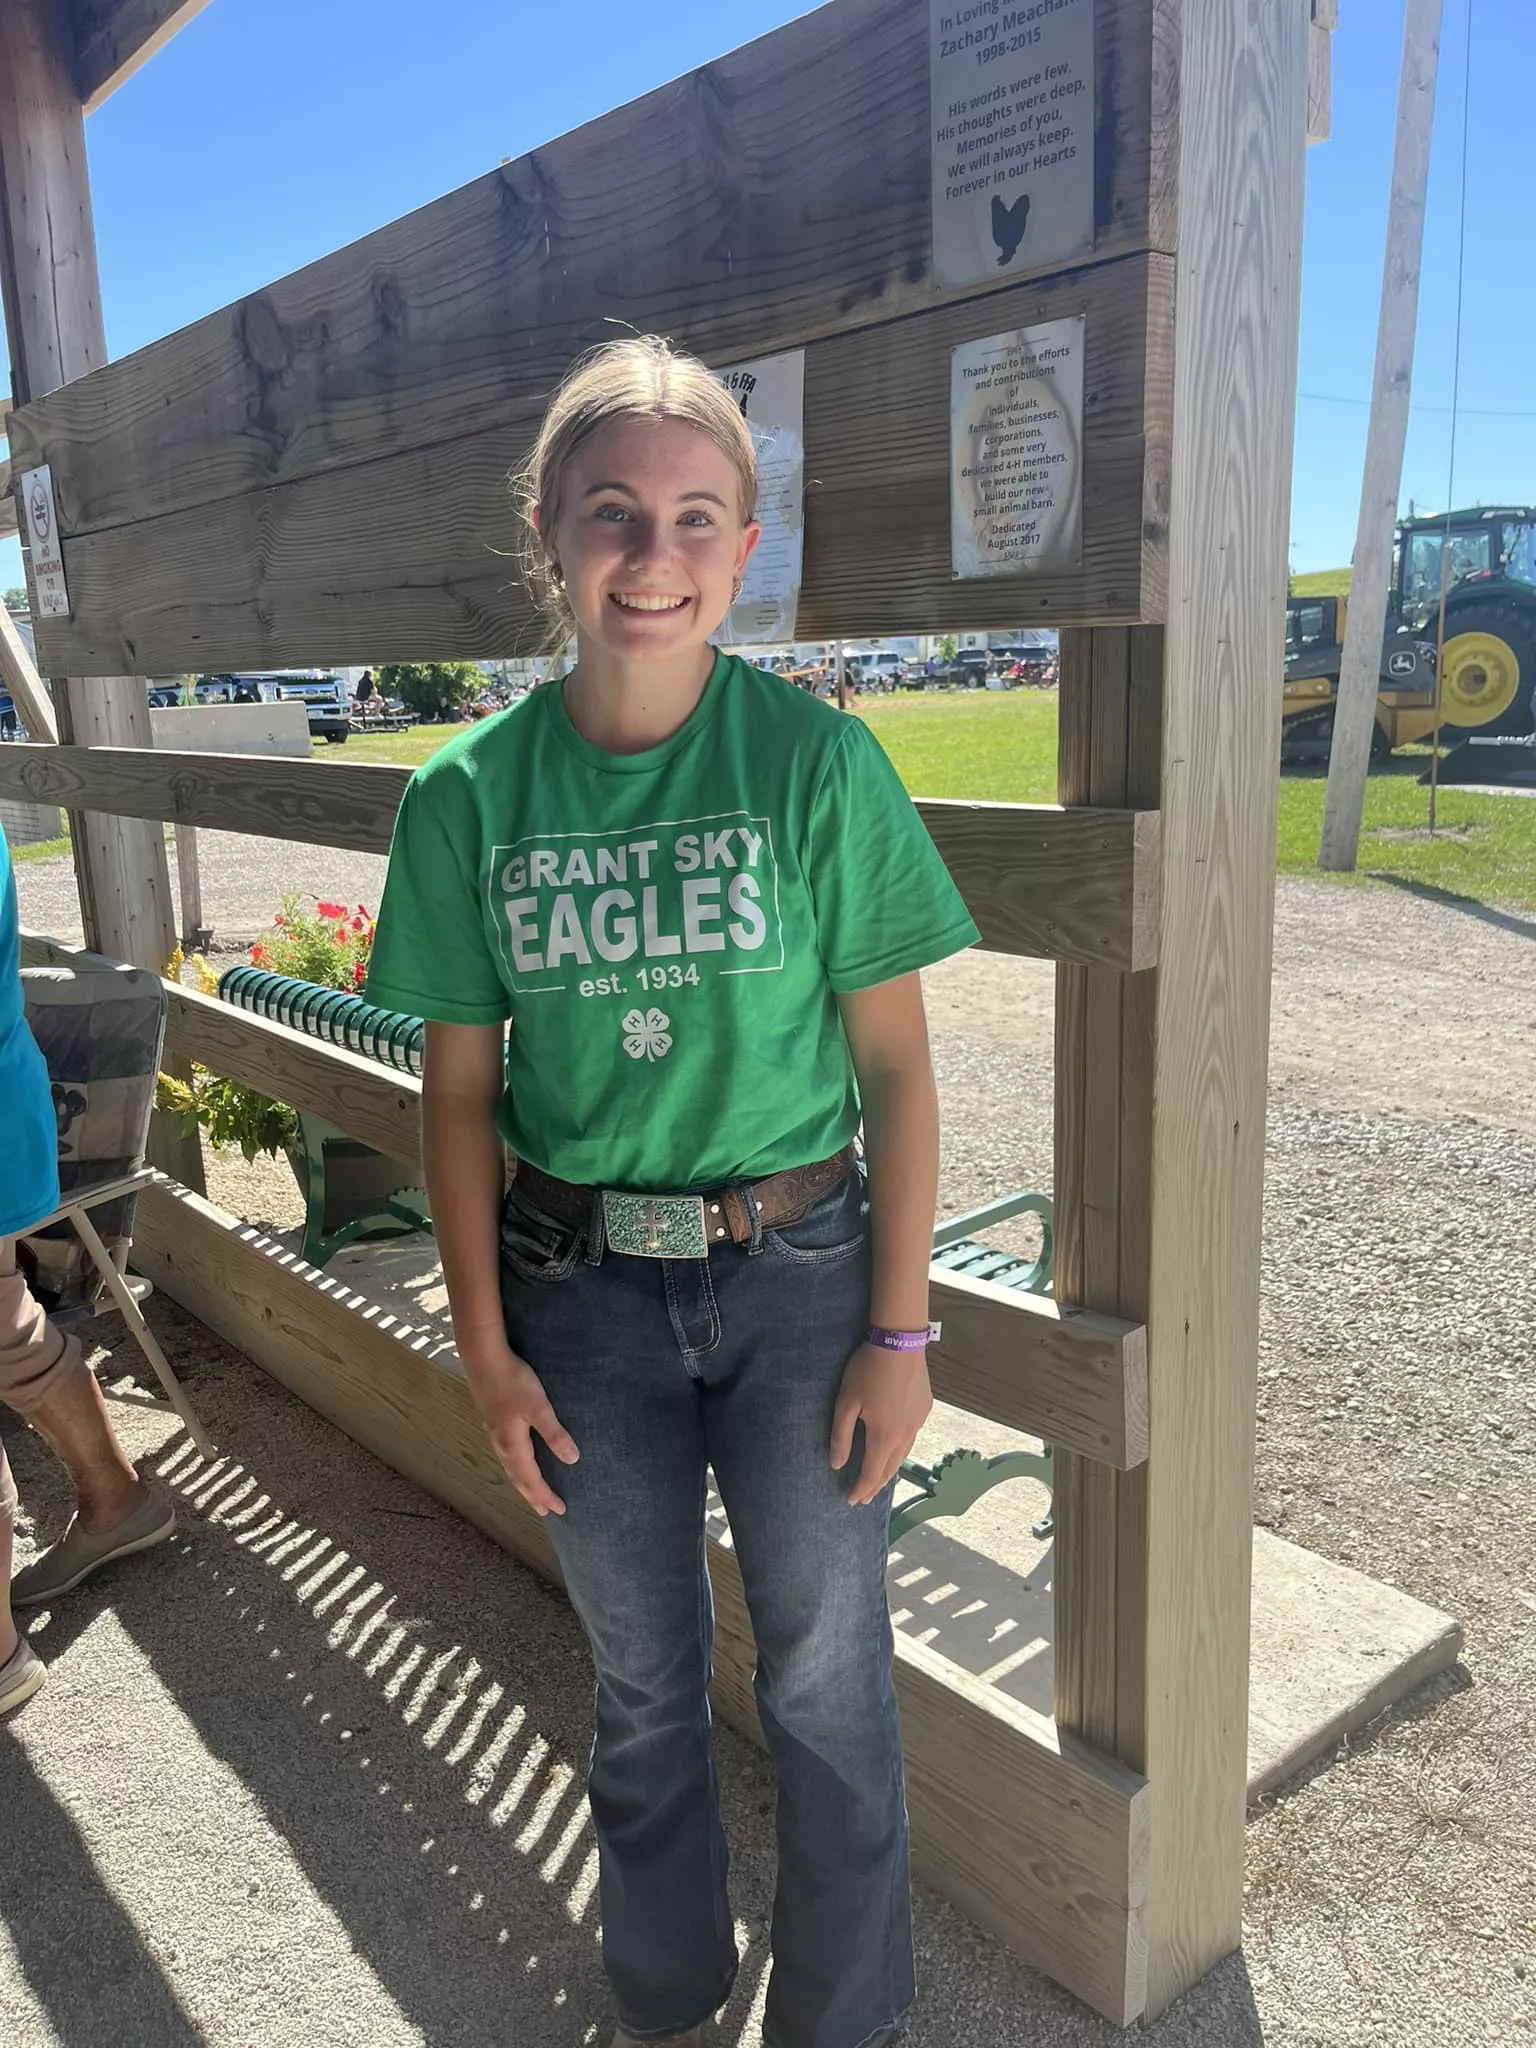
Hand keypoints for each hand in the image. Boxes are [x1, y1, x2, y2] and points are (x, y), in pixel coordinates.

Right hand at [460, 1336, 579, 1516]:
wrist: (483, 1358)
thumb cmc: (513, 1381)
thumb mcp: (539, 1407)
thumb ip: (555, 1434)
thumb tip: (572, 1460)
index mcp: (512, 1444)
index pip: (531, 1479)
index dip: (545, 1496)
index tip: (560, 1510)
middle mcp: (501, 1443)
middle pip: (517, 1478)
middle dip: (532, 1495)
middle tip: (546, 1511)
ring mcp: (494, 1432)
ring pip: (510, 1466)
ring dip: (522, 1482)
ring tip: (531, 1491)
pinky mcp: (492, 1420)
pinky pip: (506, 1453)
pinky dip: (515, 1465)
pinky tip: (518, 1457)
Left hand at [830, 1342, 931, 1507]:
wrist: (900, 1342)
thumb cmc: (868, 1370)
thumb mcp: (846, 1402)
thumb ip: (841, 1436)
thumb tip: (836, 1464)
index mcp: (883, 1437)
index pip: (871, 1474)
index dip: (861, 1489)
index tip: (851, 1501)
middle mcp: (904, 1435)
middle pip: (890, 1469)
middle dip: (876, 1486)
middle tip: (865, 1497)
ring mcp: (918, 1422)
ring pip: (904, 1454)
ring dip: (890, 1469)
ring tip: (880, 1478)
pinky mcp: (925, 1409)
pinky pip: (912, 1436)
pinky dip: (901, 1449)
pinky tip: (895, 1444)